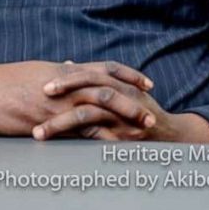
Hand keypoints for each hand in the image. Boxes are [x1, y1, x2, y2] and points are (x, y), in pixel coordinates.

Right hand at [0, 60, 154, 136]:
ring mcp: (59, 102)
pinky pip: (79, 130)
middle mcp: (67, 84)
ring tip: (139, 132)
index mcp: (65, 70)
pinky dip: (98, 137)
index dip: (128, 76)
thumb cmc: (5, 82)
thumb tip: (72, 66)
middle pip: (109, 89)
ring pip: (99, 109)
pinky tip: (112, 146)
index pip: (105, 69)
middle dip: (133, 102)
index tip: (146, 83)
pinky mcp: (48, 120)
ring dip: (122, 121)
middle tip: (150, 114)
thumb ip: (59, 72)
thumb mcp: (37, 71)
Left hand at [33, 71, 208, 142]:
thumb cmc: (140, 110)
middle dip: (63, 94)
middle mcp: (123, 97)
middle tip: (39, 100)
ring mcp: (123, 119)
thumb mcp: (123, 89)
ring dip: (60, 124)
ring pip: (88, 116)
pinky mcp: (123, 140)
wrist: (169, 135)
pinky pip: (96, 139)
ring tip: (39, 133)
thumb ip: (96, 78)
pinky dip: (77, 141)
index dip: (68, 78)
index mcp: (120, 84)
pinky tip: (60, 146)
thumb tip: (68, 63)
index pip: (91, 74)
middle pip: (90, 90)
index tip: (44, 86)